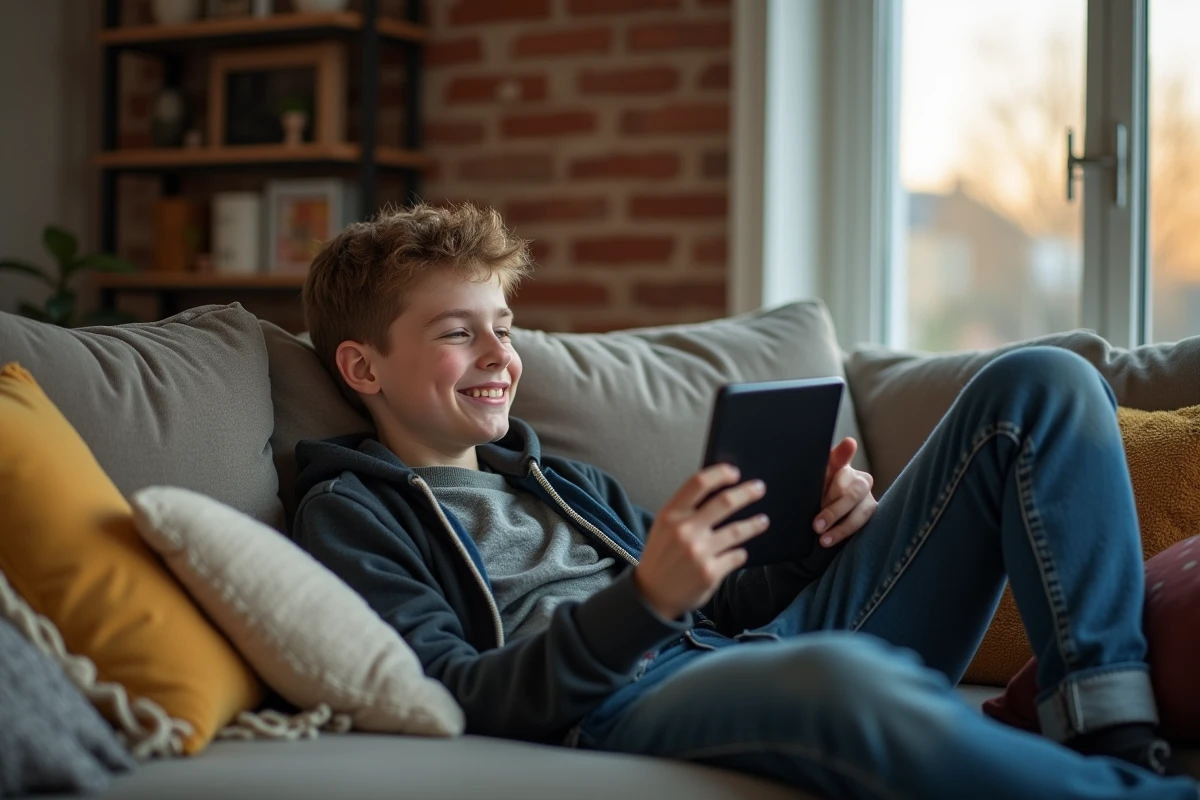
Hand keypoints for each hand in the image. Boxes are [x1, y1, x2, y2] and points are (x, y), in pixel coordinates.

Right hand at [634, 464, 770, 619]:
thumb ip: (685, 510)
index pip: (699, 483)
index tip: (734, 472)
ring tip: (762, 521)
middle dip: (747, 493)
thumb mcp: (663, 527)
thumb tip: (719, 490)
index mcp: (670, 514)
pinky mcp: (711, 573)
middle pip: (724, 502)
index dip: (720, 473)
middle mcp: (685, 531)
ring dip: (754, 524)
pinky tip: (740, 552)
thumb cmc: (661, 556)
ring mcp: (699, 553)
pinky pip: (736, 556)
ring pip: (737, 530)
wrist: (652, 595)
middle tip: (759, 488)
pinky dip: (740, 553)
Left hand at [813, 437, 876, 547]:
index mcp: (841, 465)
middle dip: (835, 509)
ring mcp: (867, 497)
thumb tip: (839, 448)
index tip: (849, 444)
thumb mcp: (810, 483)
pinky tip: (833, 540)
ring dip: (842, 526)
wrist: (818, 517)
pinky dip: (846, 532)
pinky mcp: (869, 513)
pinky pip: (865, 523)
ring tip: (823, 539)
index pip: (842, 457)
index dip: (845, 451)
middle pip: (854, 490)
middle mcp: (858, 479)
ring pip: (863, 510)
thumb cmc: (814, 494)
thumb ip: (821, 470)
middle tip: (817, 524)